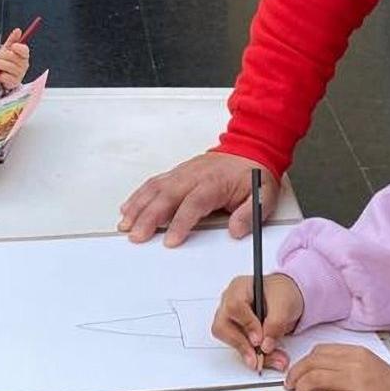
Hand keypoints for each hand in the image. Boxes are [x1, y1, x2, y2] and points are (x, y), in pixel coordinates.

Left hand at [0, 28, 30, 89]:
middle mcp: (24, 65)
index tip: (11, 46)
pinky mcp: (14, 83)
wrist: (0, 74)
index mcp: (24, 55)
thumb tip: (18, 30)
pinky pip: (4, 76)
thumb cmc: (5, 60)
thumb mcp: (7, 49)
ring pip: (7, 66)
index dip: (18, 47)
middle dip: (2, 55)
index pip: (24, 50)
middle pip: (12, 57)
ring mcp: (20, 74)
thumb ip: (12, 40)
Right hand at [117, 151, 276, 246]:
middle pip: (166, 196)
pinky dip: (138, 196)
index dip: (180, 223)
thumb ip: (250, 214)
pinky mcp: (176, 173)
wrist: (249, 149)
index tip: (170, 240)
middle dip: (148, 217)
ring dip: (138, 207)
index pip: (193, 203)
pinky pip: (153, 183)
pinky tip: (128, 208)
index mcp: (214, 183)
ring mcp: (182, 173)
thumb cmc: (252, 174)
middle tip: (136, 236)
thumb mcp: (264, 195)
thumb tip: (236, 230)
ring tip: (125, 225)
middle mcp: (193, 176)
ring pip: (155, 189)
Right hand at [212, 273, 303, 370]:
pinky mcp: (237, 332)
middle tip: (258, 359)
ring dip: (250, 353)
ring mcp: (231, 318)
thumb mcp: (285, 304)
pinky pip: (239, 347)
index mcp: (239, 288)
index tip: (259, 339)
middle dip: (241, 345)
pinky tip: (269, 357)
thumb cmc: (283, 293)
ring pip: (229, 340)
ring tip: (270, 359)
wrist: (288, 299)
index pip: (234, 307)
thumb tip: (265, 346)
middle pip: (222, 327)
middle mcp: (229, 302)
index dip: (246, 325)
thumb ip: (275, 324)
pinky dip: (254, 355)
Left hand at [284, 345, 389, 390]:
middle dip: (296, 375)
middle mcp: (357, 364)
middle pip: (313, 363)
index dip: (303, 362)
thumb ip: (348, 366)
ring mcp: (358, 383)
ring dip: (302, 389)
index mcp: (360, 353)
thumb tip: (317, 371)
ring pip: (315, 379)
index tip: (297, 372)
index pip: (320, 351)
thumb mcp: (372, 368)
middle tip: (291, 386)